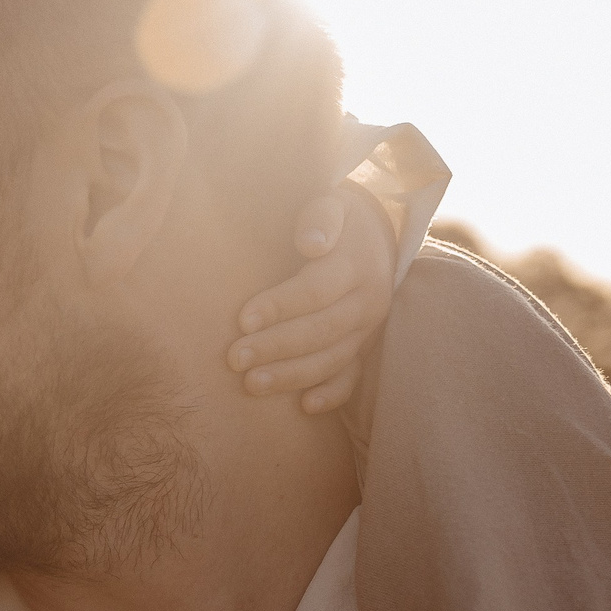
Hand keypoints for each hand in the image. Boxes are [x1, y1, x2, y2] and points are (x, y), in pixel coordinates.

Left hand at [225, 182, 397, 413]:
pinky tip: (304, 407)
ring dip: (293, 375)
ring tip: (251, 385)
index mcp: (356, 264)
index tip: (242, 319)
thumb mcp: (332, 203)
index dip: (279, 306)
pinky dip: (333, 394)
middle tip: (234, 358)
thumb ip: (320, 216)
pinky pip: (353, 377)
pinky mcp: (365, 348)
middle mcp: (368, 300)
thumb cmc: (335, 219)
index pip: (316, 290)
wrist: (376, 236)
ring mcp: (369, 329)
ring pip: (334, 358)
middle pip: (322, 330)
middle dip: (276, 346)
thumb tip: (311, 242)